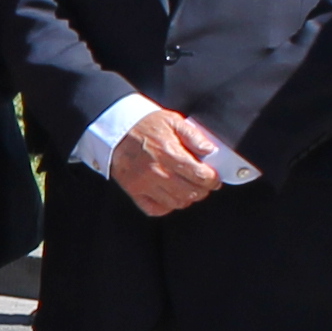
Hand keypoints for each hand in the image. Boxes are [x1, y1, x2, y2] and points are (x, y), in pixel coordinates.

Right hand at [108, 110, 226, 217]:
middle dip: (203, 190)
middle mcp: (157, 171)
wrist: (117, 129)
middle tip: (204, 184)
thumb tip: (211, 150)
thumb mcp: (173, 121)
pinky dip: (167, 206)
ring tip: (189, 189)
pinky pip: (155, 209)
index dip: (212, 180)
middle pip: (191, 192)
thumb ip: (194, 135)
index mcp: (169, 153)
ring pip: (176, 203)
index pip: (200, 176)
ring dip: (187, 198)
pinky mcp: (134, 191)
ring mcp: (144, 184)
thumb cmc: (146, 124)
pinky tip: (171, 196)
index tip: (214, 178)